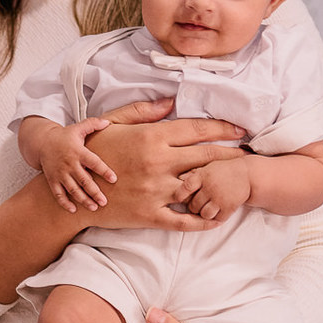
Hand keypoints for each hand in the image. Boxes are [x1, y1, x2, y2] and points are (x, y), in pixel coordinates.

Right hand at [22, 116, 116, 213]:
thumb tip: (108, 123)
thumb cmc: (65, 136)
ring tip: (94, 208)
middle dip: (94, 192)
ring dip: (83, 200)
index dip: (104, 170)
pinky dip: (64, 203)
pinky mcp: (52, 180)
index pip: (93, 162)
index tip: (114, 179)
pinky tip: (74, 210)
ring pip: (72, 190)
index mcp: (78, 152)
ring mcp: (60, 174)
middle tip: (104, 202)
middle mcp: (69, 164)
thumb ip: (93, 124)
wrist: (42, 143)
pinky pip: (58, 194)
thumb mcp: (78, 128)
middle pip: (84, 180)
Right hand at [90, 102, 245, 232]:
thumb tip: (171, 101)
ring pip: (200, 187)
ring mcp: (155, 191)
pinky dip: (203, 221)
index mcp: (151, 137)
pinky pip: (184, 220)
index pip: (196, 129)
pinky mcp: (150, 215)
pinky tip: (217, 219)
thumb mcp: (113, 124)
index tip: (240, 129)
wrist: (73, 192)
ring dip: (221, 185)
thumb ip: (143, 112)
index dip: (222, 128)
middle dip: (231, 154)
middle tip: (249, 153)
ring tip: (238, 183)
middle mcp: (158, 163)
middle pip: (206, 156)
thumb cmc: (93, 153)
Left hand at [176, 158, 252, 222]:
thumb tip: (176, 180)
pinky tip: (216, 212)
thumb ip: (192, 174)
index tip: (178, 199)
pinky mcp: (229, 207)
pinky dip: (215, 218)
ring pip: (204, 214)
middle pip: (193, 205)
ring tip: (207, 208)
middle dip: (193, 206)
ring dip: (204, 213)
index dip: (179, 195)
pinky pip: (217, 219)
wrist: (248, 174)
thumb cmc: (223, 170)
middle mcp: (210, 187)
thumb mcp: (207, 166)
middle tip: (197, 203)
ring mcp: (220, 198)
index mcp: (203, 175)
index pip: (185, 187)